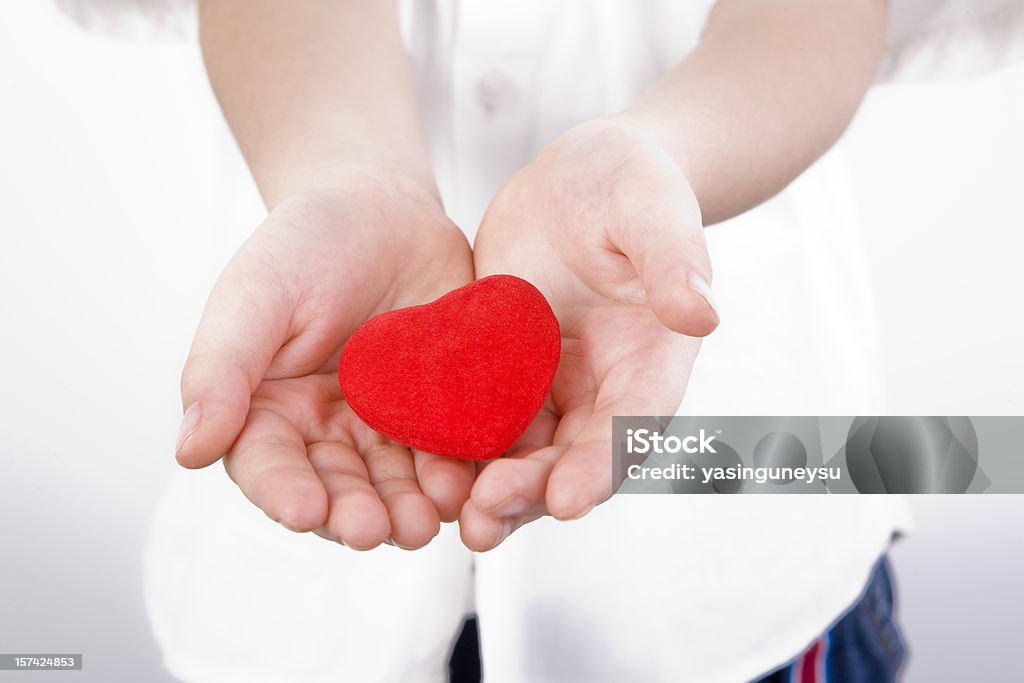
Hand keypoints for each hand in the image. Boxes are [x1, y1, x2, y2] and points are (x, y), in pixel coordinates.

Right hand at [176, 175, 475, 549]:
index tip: (305, 512)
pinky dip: (456, 471)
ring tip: (424, 523)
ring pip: (396, 483)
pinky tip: (465, 486)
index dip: (284, 492)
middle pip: (338, 488)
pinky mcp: (440, 411)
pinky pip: (449, 450)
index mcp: (268, 411)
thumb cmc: (307, 244)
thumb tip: (188, 451)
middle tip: (375, 532)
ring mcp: (387, 426)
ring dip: (409, 508)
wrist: (384, 210)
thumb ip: (221, 367)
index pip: (269, 465)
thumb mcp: (255, 294)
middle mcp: (327, 432)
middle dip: (355, 513)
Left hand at [460, 119, 718, 549]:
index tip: (568, 501)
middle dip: (533, 492)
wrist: (580, 177)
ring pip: (525, 452)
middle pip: (571, 456)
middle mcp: (602, 386)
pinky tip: (421, 468)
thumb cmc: (631, 184)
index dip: (601, 465)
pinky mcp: (503, 371)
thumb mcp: (653, 208)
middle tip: (487, 519)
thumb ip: (675, 258)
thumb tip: (703, 312)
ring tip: (459, 522)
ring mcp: (551, 383)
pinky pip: (480, 417)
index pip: (631, 424)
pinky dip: (458, 447)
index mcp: (649, 358)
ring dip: (494, 490)